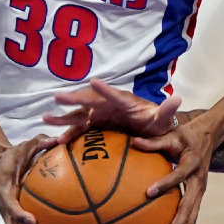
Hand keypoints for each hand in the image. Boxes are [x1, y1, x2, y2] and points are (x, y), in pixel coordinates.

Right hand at [0, 134, 59, 223]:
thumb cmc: (15, 153)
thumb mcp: (27, 144)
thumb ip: (41, 142)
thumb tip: (58, 138)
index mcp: (6, 190)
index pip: (10, 205)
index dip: (20, 214)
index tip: (32, 222)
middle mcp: (5, 207)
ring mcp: (9, 215)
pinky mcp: (14, 217)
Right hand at [45, 78, 180, 140]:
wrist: (150, 131)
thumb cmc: (156, 123)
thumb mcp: (163, 118)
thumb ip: (167, 110)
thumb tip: (177, 99)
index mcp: (125, 102)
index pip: (115, 95)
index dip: (105, 89)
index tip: (94, 81)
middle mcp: (109, 106)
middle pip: (89, 101)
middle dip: (74, 99)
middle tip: (57, 97)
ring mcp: (100, 116)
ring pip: (79, 115)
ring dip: (63, 116)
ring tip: (45, 117)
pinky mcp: (96, 126)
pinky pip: (79, 130)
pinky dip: (69, 134)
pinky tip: (58, 142)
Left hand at [131, 118, 216, 223]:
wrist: (208, 137)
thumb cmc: (184, 136)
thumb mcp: (172, 135)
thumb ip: (154, 141)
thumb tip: (133, 142)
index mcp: (193, 164)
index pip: (179, 175)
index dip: (165, 183)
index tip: (148, 192)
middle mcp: (199, 182)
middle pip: (190, 207)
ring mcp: (200, 192)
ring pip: (192, 218)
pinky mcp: (197, 198)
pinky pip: (190, 218)